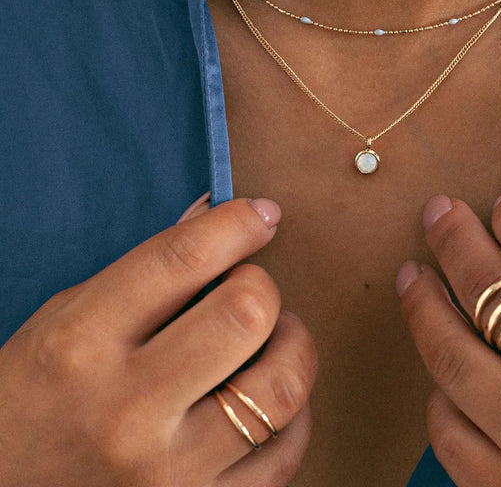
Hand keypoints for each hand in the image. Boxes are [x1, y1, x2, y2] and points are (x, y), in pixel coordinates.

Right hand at [0, 195, 317, 486]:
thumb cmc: (37, 397)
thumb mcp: (67, 320)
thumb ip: (146, 269)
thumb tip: (219, 210)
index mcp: (81, 345)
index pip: (182, 259)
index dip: (238, 223)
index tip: (262, 214)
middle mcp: (124, 411)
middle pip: (244, 314)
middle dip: (262, 286)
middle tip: (251, 289)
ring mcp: (166, 475)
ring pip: (281, 388)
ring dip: (293, 346)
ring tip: (274, 339)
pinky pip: (285, 455)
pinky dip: (293, 415)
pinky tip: (268, 396)